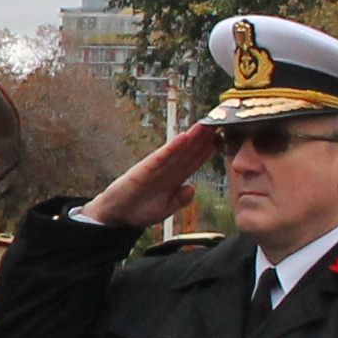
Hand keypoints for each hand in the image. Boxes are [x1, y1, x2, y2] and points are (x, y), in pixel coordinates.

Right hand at [79, 123, 218, 228]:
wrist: (115, 217)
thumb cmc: (138, 211)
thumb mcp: (165, 209)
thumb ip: (180, 200)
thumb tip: (192, 188)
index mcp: (174, 178)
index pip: (195, 160)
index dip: (208, 148)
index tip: (223, 136)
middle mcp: (167, 170)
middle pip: (189, 150)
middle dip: (204, 137)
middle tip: (219, 121)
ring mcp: (156, 168)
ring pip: (179, 150)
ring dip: (192, 136)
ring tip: (206, 123)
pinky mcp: (144, 169)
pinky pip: (162, 156)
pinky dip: (173, 146)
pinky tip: (184, 137)